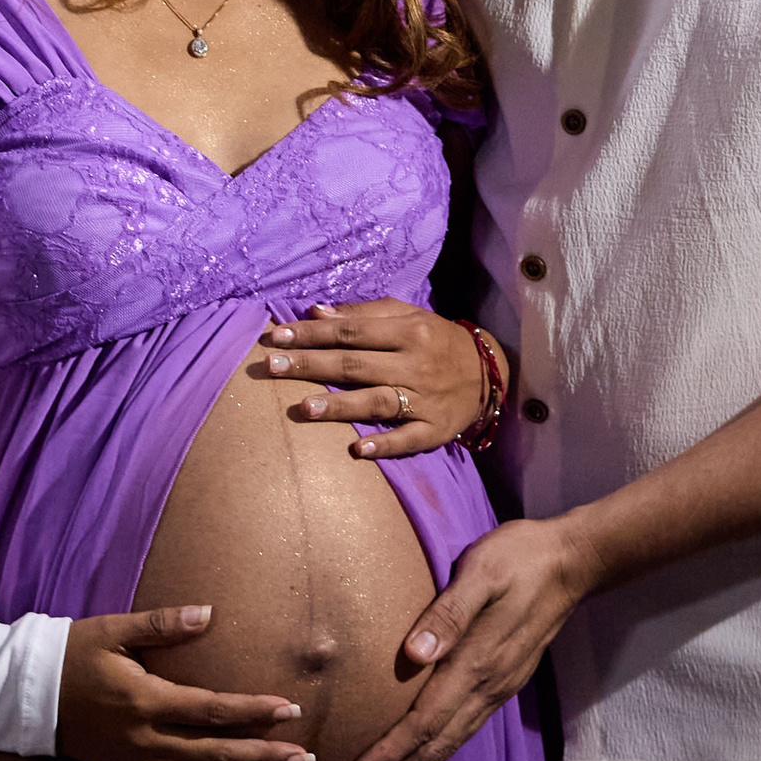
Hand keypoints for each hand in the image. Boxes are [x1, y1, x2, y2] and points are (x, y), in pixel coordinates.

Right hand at [57, 606, 313, 760]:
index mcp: (146, 700)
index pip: (212, 710)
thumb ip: (162, 623)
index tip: (290, 710)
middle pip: (215, 756)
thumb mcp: (113, 630)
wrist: (25, 695)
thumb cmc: (72, 654)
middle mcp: (146, 739)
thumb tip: (209, 613)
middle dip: (263, 758)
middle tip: (304, 758)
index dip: (254, 712)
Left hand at [255, 301, 492, 457]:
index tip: (276, 337)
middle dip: (311, 365)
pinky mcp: (435, 429)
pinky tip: (358, 449)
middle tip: (271, 366)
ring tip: (304, 408)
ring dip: (341, 406)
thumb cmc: (436, 340)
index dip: (312, 334)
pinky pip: (408, 439)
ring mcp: (425, 400)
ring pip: (378, 402)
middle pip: (356, 365)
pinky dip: (385, 444)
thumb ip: (362, 313)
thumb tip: (315, 310)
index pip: (351, 332)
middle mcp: (415, 364)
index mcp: (408, 331)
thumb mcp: (407, 316)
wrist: (490, 373)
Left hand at [338, 514, 598, 760]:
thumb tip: (412, 655)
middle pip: (435, 748)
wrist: (572, 563)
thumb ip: (447, 614)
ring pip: (449, 745)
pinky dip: (433, 754)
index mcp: (477, 664)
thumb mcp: (481, 572)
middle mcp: (488, 687)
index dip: (390, 752)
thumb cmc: (518, 558)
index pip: (425, 721)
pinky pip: (462, 731)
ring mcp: (498, 690)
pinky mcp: (502, 684)